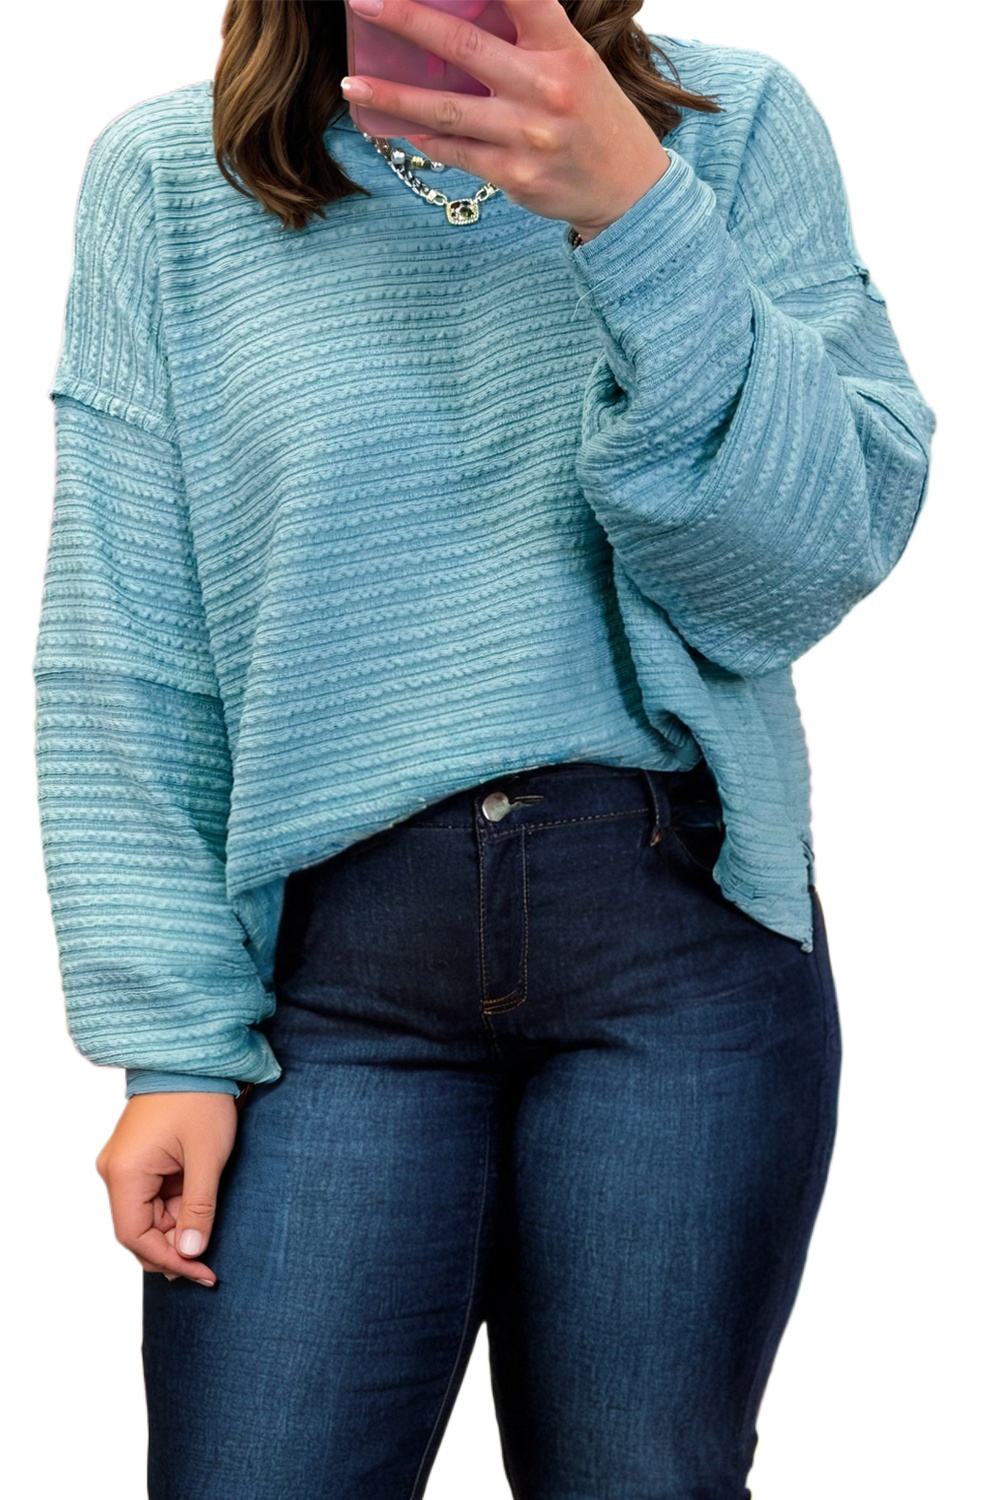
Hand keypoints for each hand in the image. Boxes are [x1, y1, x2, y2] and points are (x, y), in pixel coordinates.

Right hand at [95, 1092, 239, 1286]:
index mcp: (124, 1173)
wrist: (192, 1057)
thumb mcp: (207, 1158)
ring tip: (210, 1222)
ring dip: (178, 1225)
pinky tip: (199, 1207)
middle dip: (174, 1247)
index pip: (136, 1237)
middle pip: (139, 1230)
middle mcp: (115, 1172)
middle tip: (209, 1264)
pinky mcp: (137, 1159)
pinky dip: (176, 1207)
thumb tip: (192, 1253)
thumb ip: (199, 1208)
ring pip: (148, 1215)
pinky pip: (152, 1196)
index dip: (169, 1260)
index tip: (202, 1273)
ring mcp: (124, 1165)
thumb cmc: (200, 1100)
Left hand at [341, 0, 670, 237]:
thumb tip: (460, 19)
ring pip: (446, 111)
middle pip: (463, 47)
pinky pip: (457, 153)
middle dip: (407, 22)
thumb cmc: (595, 118)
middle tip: (364, 5)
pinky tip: (398, 127)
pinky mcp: (516, 175)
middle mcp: (545, 89)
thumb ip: (528, 39)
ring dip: (394, 97)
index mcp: (563, 50)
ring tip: (354, 85)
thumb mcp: (576, 65)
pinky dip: (424, 138)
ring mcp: (528, 136)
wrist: (629, 191)